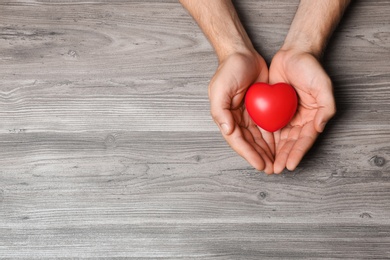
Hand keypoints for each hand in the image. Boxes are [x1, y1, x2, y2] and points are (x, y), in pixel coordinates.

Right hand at [209, 51, 274, 173]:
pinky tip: (279, 148)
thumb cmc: (229, 70)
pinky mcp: (260, 110)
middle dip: (259, 157)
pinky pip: (266, 128)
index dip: (248, 154)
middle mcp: (236, 119)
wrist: (243, 54)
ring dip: (266, 152)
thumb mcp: (220, 88)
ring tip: (276, 164)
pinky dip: (272, 139)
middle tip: (270, 169)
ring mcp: (248, 115)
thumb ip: (220, 110)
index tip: (260, 165)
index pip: (237, 141)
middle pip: (249, 143)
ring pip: (258, 139)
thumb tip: (227, 130)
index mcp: (226, 117)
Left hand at [269, 49, 335, 172]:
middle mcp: (299, 119)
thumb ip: (326, 107)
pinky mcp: (273, 110)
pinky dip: (264, 138)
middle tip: (274, 170)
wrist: (293, 53)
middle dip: (283, 157)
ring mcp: (286, 115)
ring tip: (266, 165)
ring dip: (273, 152)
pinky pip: (268, 126)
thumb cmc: (310, 68)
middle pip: (290, 143)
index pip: (304, 140)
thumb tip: (320, 128)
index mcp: (312, 117)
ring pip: (278, 138)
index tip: (289, 165)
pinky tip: (258, 148)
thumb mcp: (323, 85)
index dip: (297, 153)